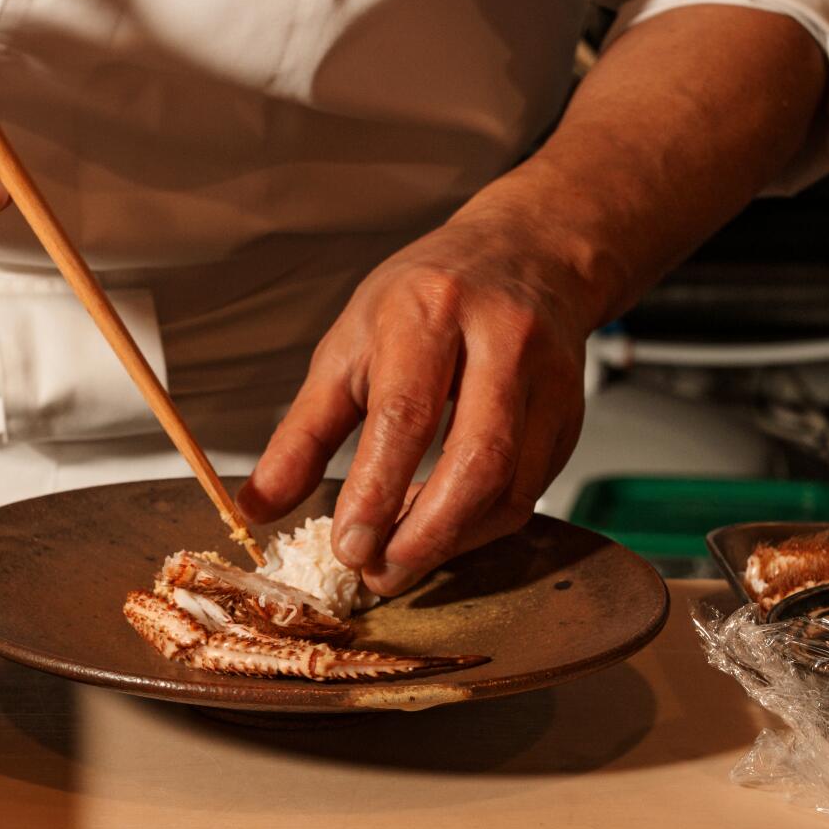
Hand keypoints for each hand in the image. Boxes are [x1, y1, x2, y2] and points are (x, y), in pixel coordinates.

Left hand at [238, 200, 601, 594]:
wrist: (526, 255)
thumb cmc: (425, 299)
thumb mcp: (349, 345)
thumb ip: (303, 431)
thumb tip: (257, 505)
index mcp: (430, 312)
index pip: (406, 413)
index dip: (376, 490)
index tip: (348, 546)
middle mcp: (501, 340)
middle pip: (477, 457)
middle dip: (426, 532)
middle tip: (379, 573)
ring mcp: (548, 378)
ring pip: (511, 484)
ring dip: (453, 539)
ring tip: (400, 562)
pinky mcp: (571, 415)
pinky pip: (530, 490)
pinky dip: (480, 526)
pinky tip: (440, 531)